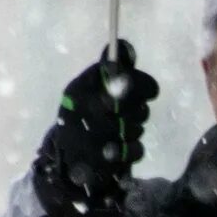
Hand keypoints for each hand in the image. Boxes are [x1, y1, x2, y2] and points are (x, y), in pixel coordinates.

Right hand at [32, 42, 158, 216]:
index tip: (149, 92)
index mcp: (78, 89)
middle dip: (139, 109)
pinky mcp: (102, 161)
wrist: (67, 170)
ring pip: (136, 125)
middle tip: (134, 115)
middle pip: (130, 100)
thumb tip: (124, 46)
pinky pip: (136, 149)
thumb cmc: (84, 125)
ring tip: (124, 133)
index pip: (118, 73)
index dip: (140, 82)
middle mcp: (82, 109)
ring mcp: (91, 136)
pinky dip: (134, 150)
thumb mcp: (90, 95)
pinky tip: (123, 150)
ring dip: (136, 130)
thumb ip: (110, 73)